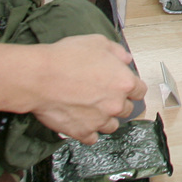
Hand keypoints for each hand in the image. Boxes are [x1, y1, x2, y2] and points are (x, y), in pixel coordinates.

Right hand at [29, 36, 146, 143]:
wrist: (41, 77)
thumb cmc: (67, 57)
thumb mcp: (97, 42)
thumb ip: (117, 51)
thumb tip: (125, 59)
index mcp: (123, 82)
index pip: (140, 91)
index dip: (132, 88)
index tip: (126, 87)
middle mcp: (115, 104)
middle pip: (127, 109)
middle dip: (118, 102)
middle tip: (104, 96)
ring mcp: (100, 120)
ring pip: (112, 126)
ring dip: (106, 119)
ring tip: (93, 110)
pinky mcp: (82, 132)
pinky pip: (92, 138)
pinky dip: (89, 132)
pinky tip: (82, 122)